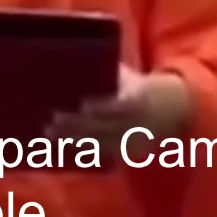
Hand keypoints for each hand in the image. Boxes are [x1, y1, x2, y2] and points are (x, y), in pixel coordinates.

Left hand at [47, 66, 190, 161]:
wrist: (167, 109)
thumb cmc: (136, 86)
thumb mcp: (127, 77)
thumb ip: (107, 73)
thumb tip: (72, 64)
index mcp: (137, 100)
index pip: (119, 105)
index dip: (101, 106)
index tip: (82, 104)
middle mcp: (134, 123)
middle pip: (103, 126)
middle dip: (76, 125)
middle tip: (51, 121)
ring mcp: (130, 140)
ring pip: (98, 142)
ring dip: (72, 139)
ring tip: (49, 134)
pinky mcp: (127, 152)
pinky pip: (101, 152)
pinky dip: (81, 149)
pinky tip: (62, 146)